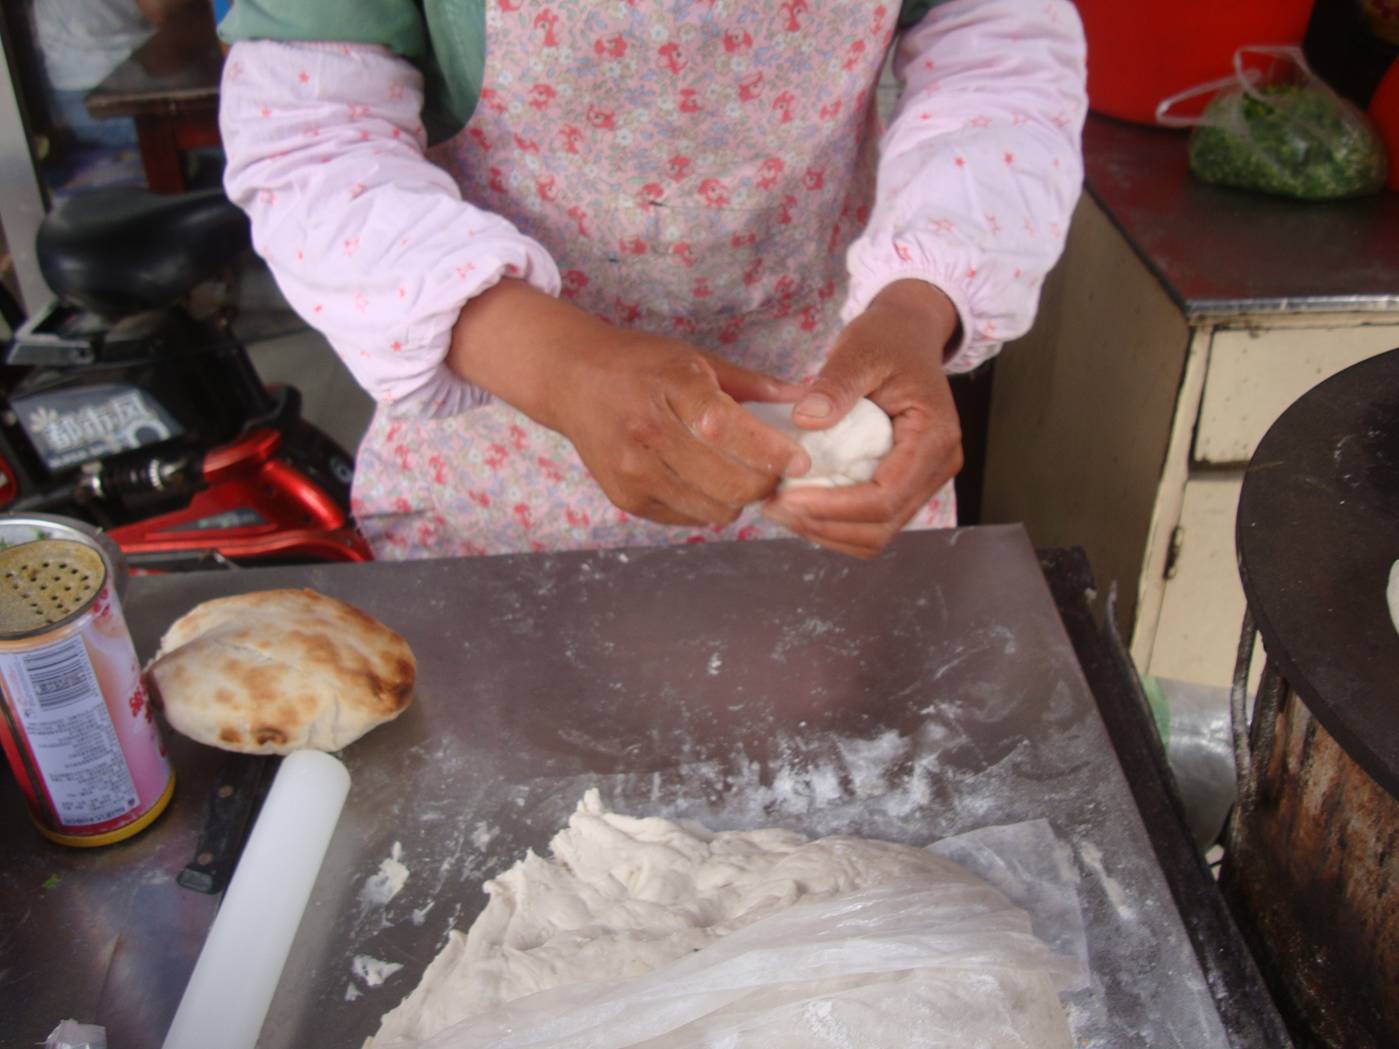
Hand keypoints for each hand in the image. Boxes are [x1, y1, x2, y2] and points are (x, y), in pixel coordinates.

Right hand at [447, 280, 807, 525]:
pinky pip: (688, 517)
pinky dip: (707, 504)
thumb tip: (808, 401)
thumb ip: (752, 386)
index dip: (770, 451)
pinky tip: (704, 481)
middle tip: (776, 473)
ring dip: (738, 498)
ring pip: (714, 508)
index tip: (800, 460)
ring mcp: (633, 471)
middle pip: (729, 482)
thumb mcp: (695, 359)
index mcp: (672, 388)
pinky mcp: (625, 497)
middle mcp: (648, 433)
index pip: (728, 429)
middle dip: (765, 483)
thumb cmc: (641, 365)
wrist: (571, 380)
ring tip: (741, 476)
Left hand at [763, 279, 963, 557]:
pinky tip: (801, 505)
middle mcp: (937, 468)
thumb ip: (836, 385)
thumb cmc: (888, 340)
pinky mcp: (905, 485)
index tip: (786, 498)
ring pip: (876, 534)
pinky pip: (872, 521)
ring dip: (827, 531)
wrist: (908, 336)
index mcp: (934, 438)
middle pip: (881, 525)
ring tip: (781, 510)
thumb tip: (807, 419)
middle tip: (774, 508)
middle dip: (825, 526)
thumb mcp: (859, 350)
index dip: (834, 507)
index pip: (885, 496)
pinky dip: (835, 524)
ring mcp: (923, 481)